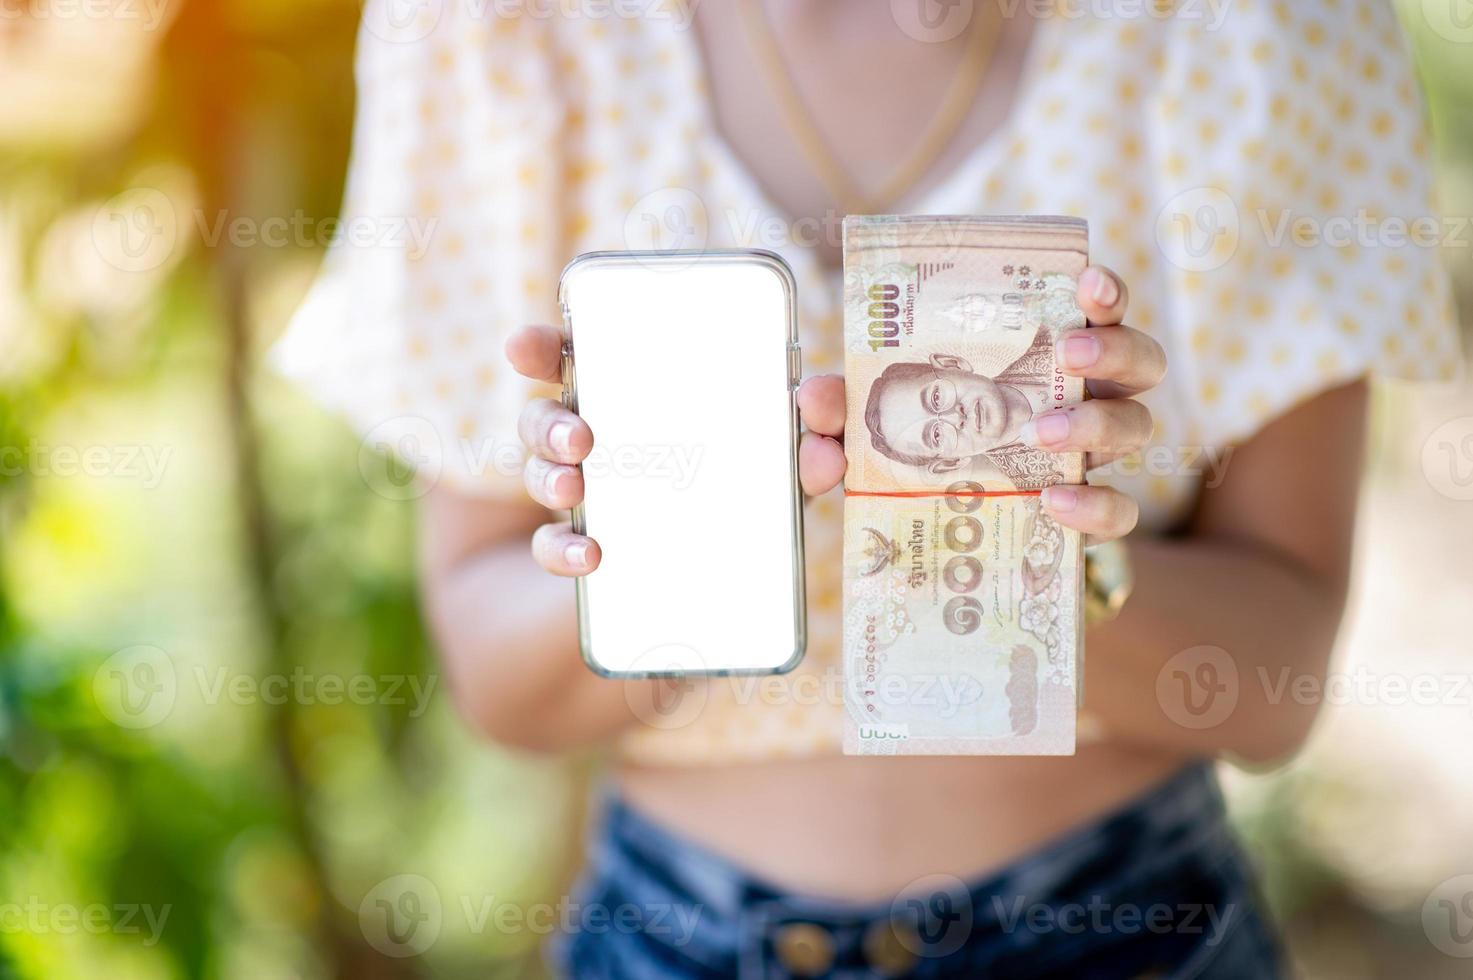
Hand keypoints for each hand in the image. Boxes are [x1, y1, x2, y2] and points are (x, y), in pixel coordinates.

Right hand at [506, 325, 850, 576]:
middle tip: (581, 438)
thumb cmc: (753, 496)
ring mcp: (583, 493)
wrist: (718, 588)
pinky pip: (553, 546)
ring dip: (552, 478)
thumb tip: (821, 410)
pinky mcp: (579, 548)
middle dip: (551, 421)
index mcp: (634, 397)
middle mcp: (595, 437)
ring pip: (543, 471)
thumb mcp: (787, 459)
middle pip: (547, 413)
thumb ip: (814, 430)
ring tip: (576, 490)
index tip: (522, 347)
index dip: (542, 347)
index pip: (574, 356)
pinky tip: (590, 555)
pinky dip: (564, 551)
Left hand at [790, 265, 1164, 544]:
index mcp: (1043, 359)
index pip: (1097, 311)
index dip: (1105, 293)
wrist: (943, 544)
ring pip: (1138, 426)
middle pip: (1141, 360)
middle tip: (1069, 356)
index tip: (1086, 283)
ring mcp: (1093, 458)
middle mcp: (1083, 398)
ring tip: (1042, 430)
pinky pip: (1121, 511)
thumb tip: (813, 402)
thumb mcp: (873, 426)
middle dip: (1112, 350)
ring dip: (1095, 423)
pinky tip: (1054, 502)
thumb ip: (840, 412)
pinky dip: (1096, 505)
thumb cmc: (919, 456)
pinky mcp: (1091, 515)